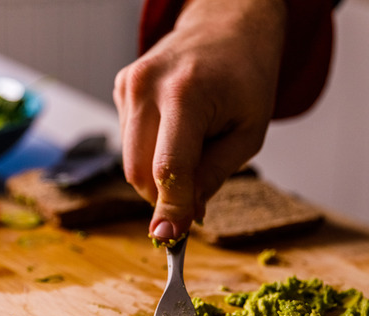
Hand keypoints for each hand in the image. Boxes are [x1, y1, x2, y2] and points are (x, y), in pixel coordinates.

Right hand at [114, 0, 286, 240]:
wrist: (226, 23)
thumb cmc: (246, 75)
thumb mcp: (248, 132)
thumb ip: (213, 175)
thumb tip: (182, 216)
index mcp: (187, 95)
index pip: (168, 168)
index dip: (168, 209)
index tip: (168, 239)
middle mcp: (147, 87)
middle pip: (139, 172)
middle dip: (164, 197)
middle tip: (194, 200)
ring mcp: (128, 85)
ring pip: (130, 162)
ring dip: (159, 175)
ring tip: (193, 144)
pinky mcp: (120, 88)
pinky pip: (129, 142)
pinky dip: (151, 152)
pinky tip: (176, 129)